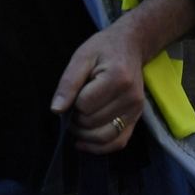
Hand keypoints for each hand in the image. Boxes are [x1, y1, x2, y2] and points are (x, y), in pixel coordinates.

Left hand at [50, 24, 145, 154]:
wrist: (131, 46)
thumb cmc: (104, 49)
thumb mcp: (82, 57)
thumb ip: (69, 83)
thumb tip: (57, 110)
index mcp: (117, 78)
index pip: (85, 105)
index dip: (73, 102)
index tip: (74, 92)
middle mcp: (130, 98)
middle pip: (93, 123)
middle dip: (77, 119)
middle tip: (73, 106)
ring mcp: (136, 110)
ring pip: (104, 137)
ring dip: (84, 135)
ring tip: (77, 122)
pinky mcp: (137, 119)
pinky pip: (118, 143)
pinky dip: (99, 147)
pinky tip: (84, 142)